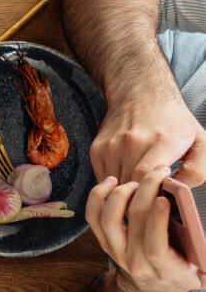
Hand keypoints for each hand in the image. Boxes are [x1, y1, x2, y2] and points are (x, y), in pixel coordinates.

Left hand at [86, 167, 205, 291]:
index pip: (154, 247)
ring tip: (137, 179)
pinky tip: (111, 182)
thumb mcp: (202, 270)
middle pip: (132, 223)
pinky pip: (93, 217)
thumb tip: (204, 234)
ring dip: (120, 194)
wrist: (150, 290)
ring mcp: (115, 251)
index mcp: (163, 269)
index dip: (157, 222)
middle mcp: (134, 261)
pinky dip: (98, 197)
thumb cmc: (182, 273)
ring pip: (108, 219)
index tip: (164, 200)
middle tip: (158, 174)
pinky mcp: (104, 241)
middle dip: (145, 193)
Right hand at [90, 87, 205, 185]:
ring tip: (140, 185)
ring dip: (126, 192)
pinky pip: (103, 179)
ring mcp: (111, 146)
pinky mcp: (97, 149)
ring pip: (114, 186)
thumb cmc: (172, 120)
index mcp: (162, 140)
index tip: (161, 194)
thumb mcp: (200, 141)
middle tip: (152, 196)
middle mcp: (132, 142)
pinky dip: (114, 183)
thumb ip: (197, 171)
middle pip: (130, 186)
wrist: (141, 94)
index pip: (146, 176)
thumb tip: (177, 192)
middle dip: (140, 198)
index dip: (152, 193)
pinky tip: (128, 174)